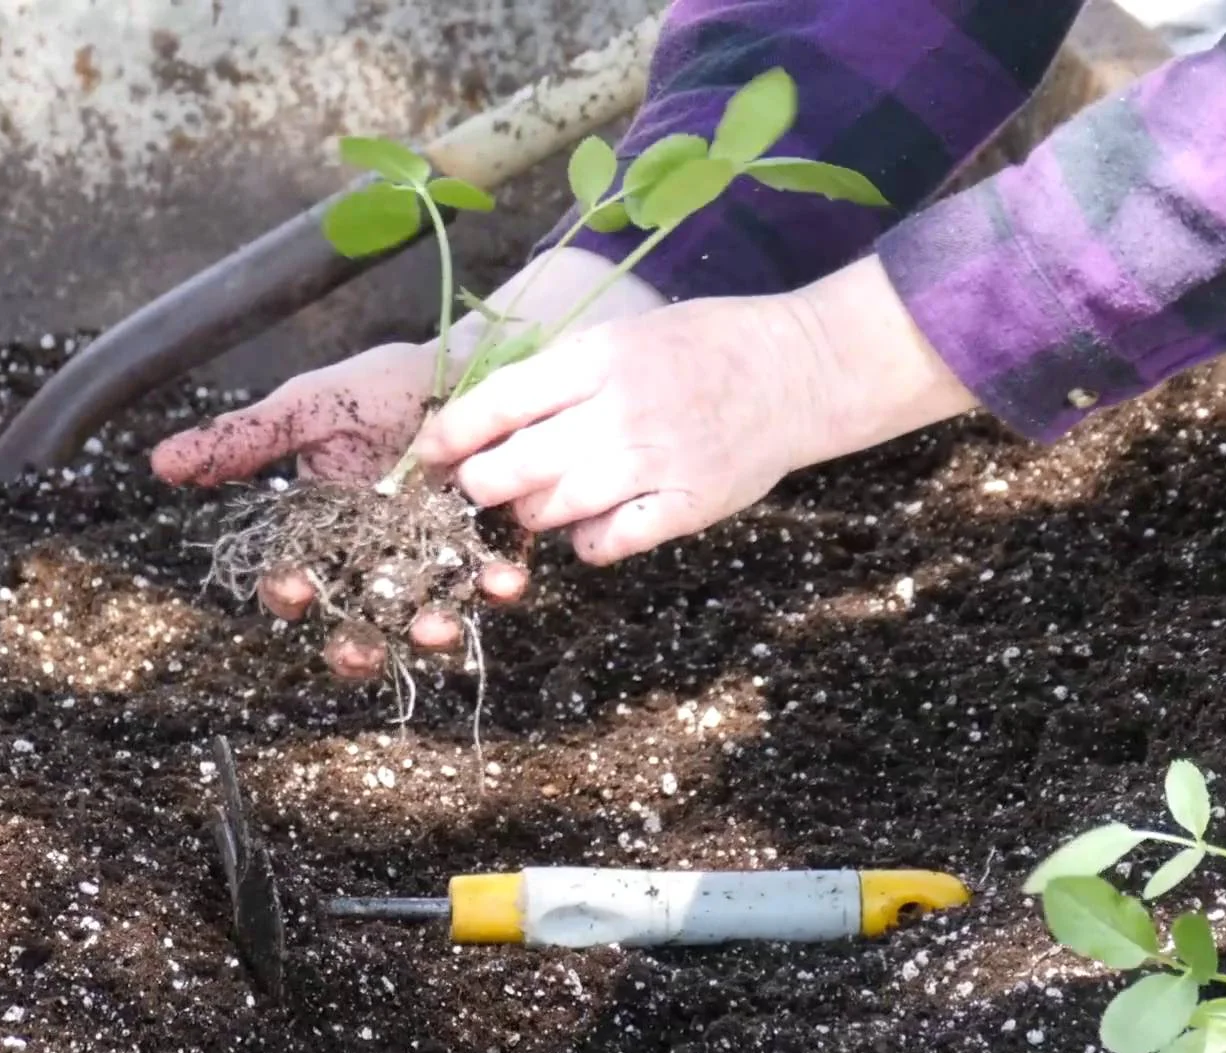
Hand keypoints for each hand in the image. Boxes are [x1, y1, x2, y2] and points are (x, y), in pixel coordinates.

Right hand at [150, 341, 525, 671]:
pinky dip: (496, 584)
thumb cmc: (376, 388)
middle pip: (355, 621)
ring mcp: (430, 560)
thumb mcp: (307, 408)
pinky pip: (487, 579)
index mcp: (322, 533)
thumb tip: (160, 461)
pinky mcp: (484, 547)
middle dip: (356, 647)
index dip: (286, 592)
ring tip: (437, 629)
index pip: (293, 580)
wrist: (462, 363)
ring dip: (428, 630)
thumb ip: (244, 440)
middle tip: (361, 654)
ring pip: (422, 614)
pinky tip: (504, 580)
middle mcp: (373, 559)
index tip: (292, 590)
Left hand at [413, 254, 979, 563]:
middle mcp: (619, 411)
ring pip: (552, 511)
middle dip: (480, 485)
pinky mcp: (687, 506)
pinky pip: (607, 544)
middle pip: (511, 468)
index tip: (427, 454)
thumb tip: (481, 414)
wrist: (798, 371)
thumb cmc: (702, 347)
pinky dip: (587, 542)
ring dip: (533, 512)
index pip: (494, 403)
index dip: (447, 436)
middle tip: (481, 485)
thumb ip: (558, 374)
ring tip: (545, 498)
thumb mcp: (623, 334)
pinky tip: (595, 523)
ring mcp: (655, 463)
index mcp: (597, 358)